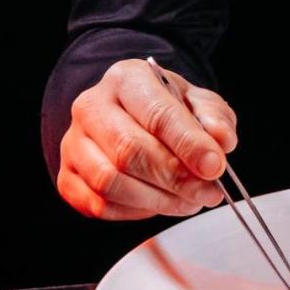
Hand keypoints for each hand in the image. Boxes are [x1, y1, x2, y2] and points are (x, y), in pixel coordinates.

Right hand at [57, 59, 237, 220]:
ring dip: (158, 200)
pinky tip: (159, 203)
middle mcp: (92, 107)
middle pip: (130, 151)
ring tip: (189, 200)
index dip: (188, 145)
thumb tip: (221, 141)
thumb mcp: (198, 102)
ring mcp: (74, 143)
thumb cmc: (167, 108)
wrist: (131, 116)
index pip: (157, 114)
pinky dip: (135, 211)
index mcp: (126, 79)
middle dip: (175, 178)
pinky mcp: (67, 176)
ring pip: (111, 182)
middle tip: (208, 191)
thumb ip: (214, 118)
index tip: (215, 166)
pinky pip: (99, 205)